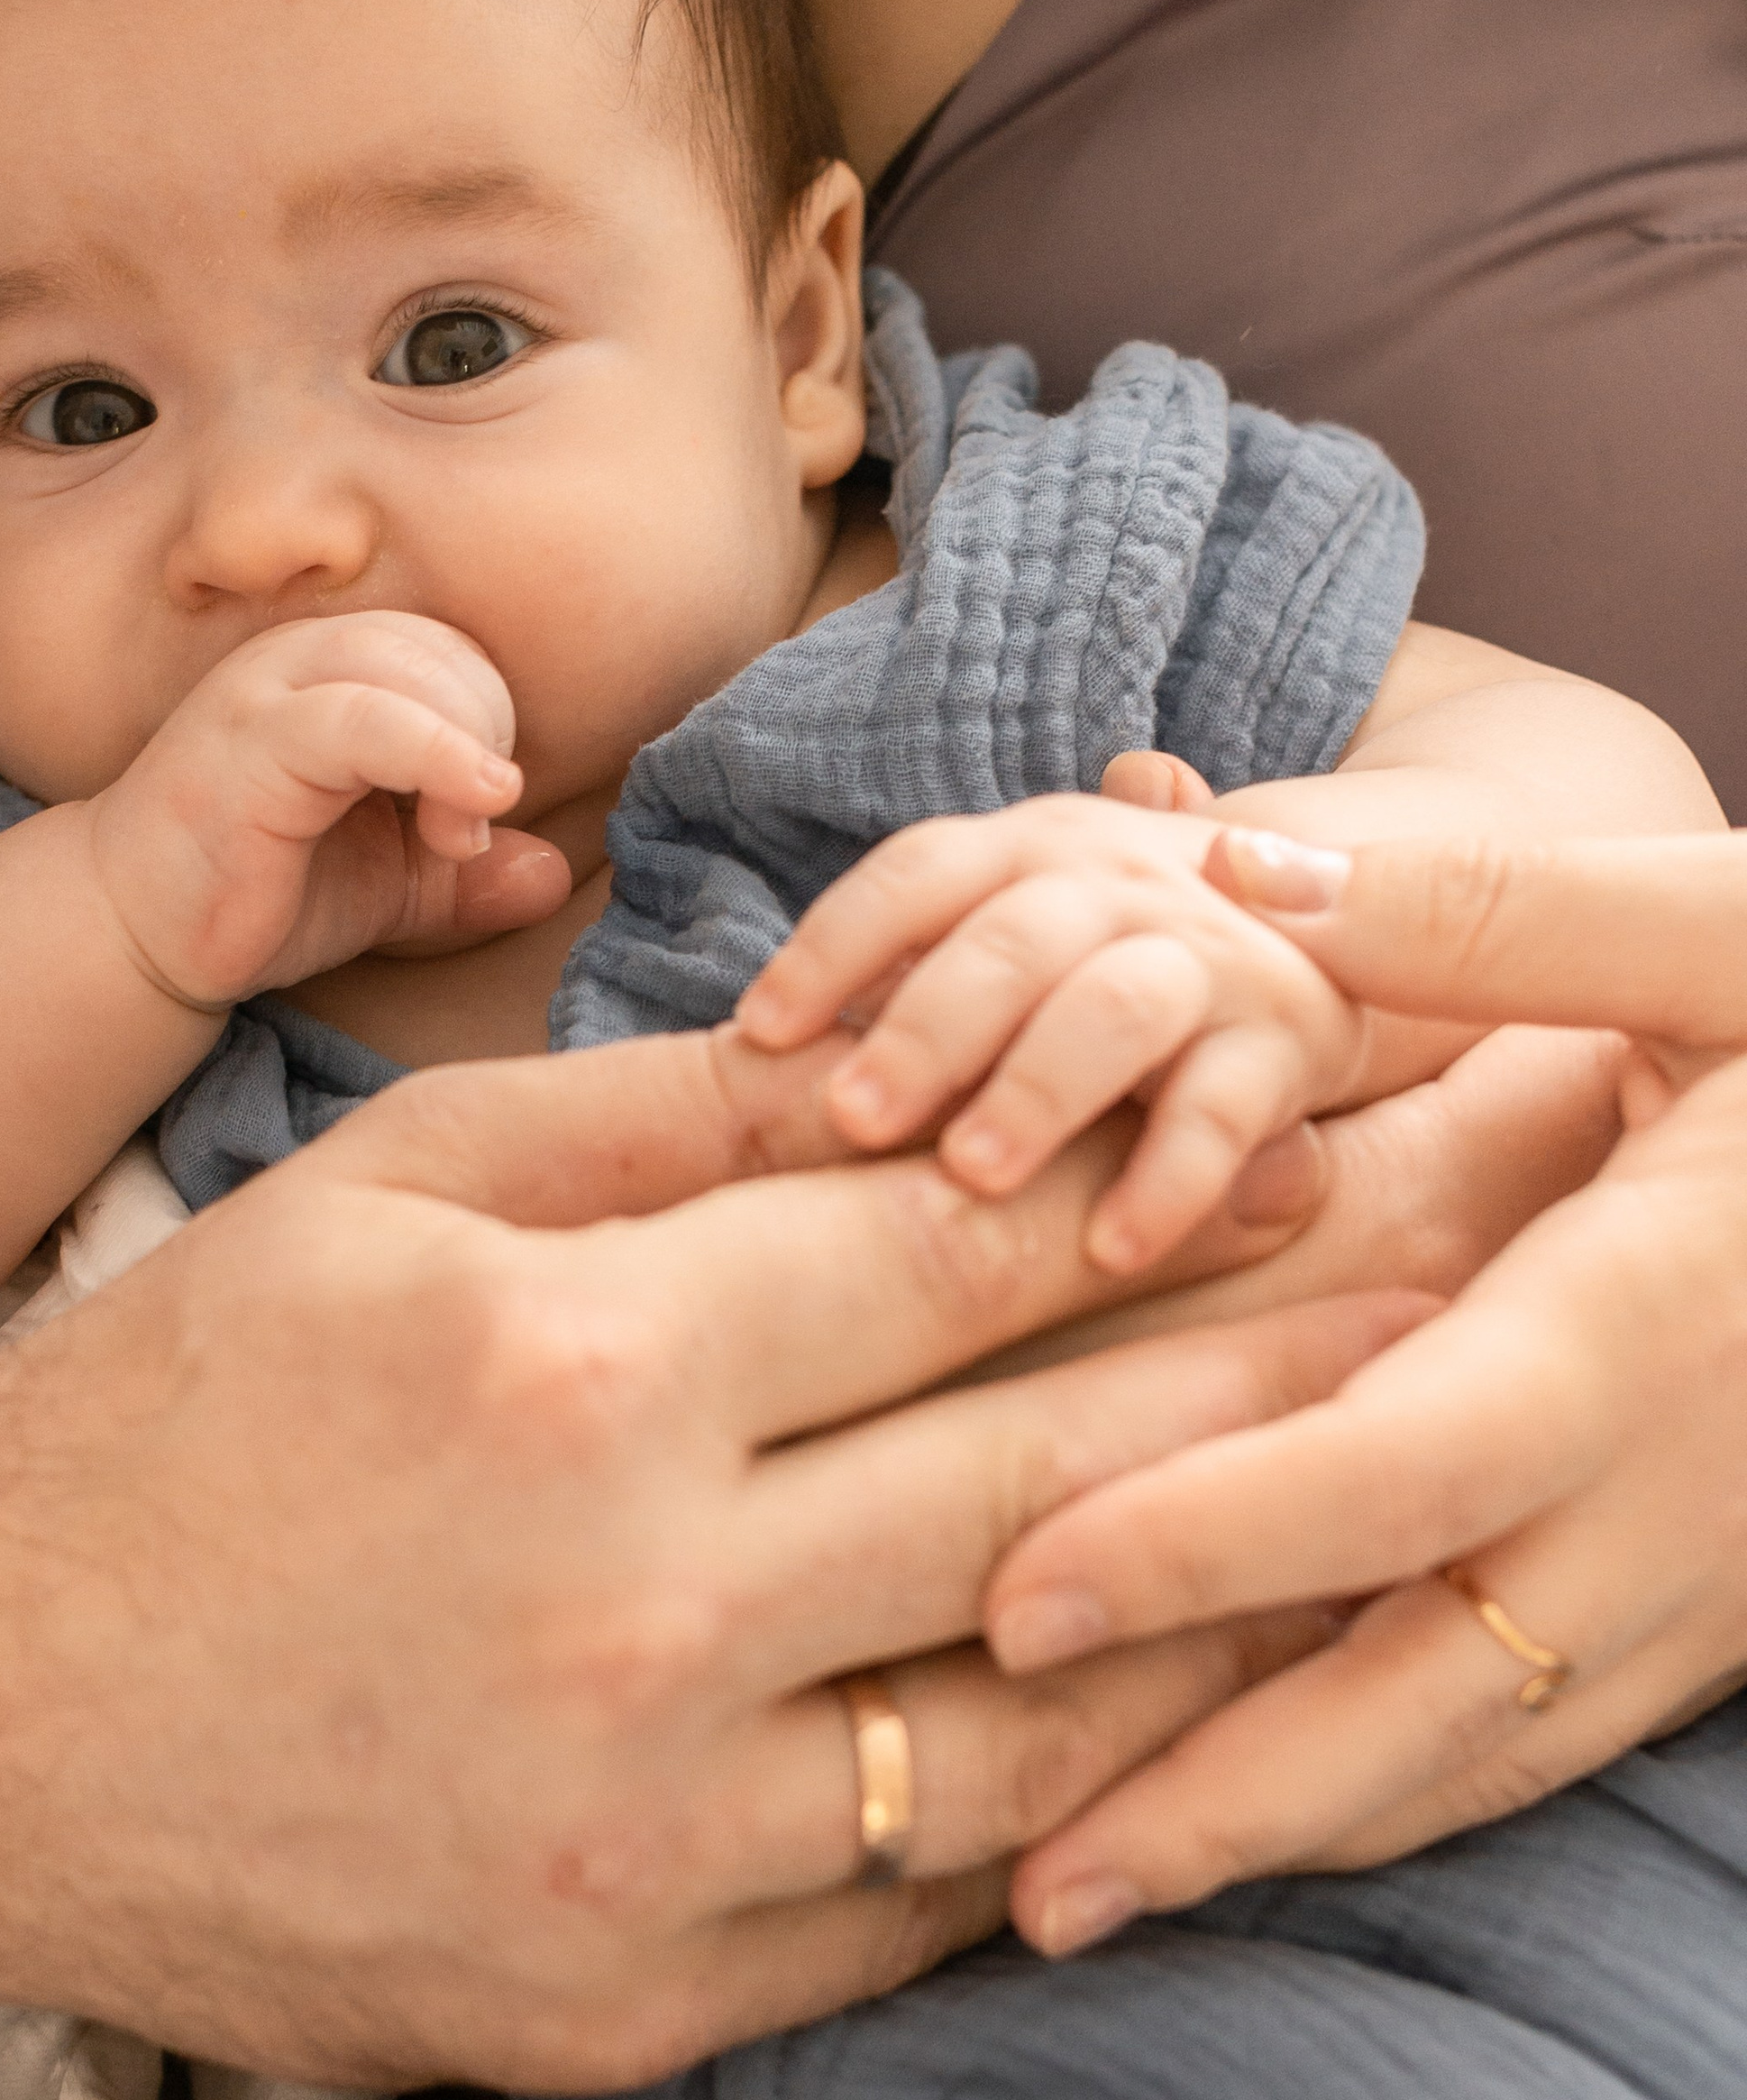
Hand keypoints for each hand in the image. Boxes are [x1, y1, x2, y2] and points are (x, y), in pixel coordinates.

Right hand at [0, 1026, 1406, 2080]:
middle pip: (1054, 1477)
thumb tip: (925, 1077)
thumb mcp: (394, 1189)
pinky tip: (1149, 1733)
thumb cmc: (170, 1412)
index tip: (1312, 1140)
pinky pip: (916, 1904)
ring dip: (1220, 1609)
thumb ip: (678, 1130)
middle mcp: (633, 1611)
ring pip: (1034, 1719)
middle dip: (1280, 1366)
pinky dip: (1050, 1811)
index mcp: (578, 1367)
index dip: (1165, 1192)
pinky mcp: (624, 2002)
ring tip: (1360, 1524)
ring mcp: (640, 1837)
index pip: (962, 1261)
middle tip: (1438, 1292)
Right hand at [88, 610, 572, 1006]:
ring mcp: (269, 693)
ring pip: (408, 670)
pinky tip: (469, 807)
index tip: (477, 813)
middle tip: (461, 832)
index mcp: (336, 665)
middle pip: (443, 651)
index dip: (489, 725)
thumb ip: (467, 872)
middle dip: (485, 735)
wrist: (135, 928)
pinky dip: (435, 755)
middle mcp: (301, 656)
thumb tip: (553, 872)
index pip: (453, 651)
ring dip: (464, 748)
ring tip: (455, 834)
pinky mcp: (250, 744)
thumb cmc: (260, 888)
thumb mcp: (390, 883)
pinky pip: (362, 718)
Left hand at [735, 794, 1369, 1273]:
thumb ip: (913, 971)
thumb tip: (746, 1049)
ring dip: (1039, 1089)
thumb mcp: (1023, 929)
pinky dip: (1169, 1182)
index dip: (833, 947)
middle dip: (927, 1028)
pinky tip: (1106, 1250)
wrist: (1353, 916)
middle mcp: (1114, 885)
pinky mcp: (1289, 1042)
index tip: (756, 1034)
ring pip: (1114, 1010)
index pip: (916, 875)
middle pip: (1011, 940)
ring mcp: (1208, 958)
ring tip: (974, 1176)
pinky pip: (1224, 1112)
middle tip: (852, 1116)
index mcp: (1027, 849)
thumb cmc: (1118, 953)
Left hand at [983, 829, 1746, 1955]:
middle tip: (1027, 1891)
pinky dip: (1394, 1790)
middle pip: (1434, 1694)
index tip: (1020, 1600)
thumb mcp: (1734, 933)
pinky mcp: (1731, 1614)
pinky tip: (1254, 1819)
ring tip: (1085, 1895)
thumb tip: (1244, 874)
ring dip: (1292, 1831)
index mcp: (1648, 1321)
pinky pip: (1542, 1733)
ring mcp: (1718, 1580)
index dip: (1209, 1543)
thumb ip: (1497, 916)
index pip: (1400, 1471)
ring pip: (1486, 1750)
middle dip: (1227, 1800)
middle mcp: (1681, 1491)